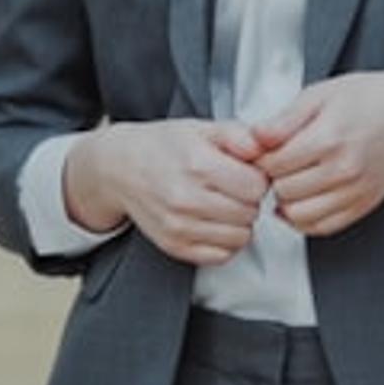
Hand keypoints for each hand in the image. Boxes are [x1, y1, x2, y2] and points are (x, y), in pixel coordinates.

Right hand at [61, 119, 271, 265]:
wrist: (120, 167)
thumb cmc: (163, 146)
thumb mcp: (202, 128)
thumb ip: (238, 135)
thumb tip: (264, 149)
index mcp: (197, 165)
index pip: (256, 186)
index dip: (257, 178)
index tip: (245, 172)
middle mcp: (186, 199)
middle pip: (250, 212)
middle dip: (249, 200)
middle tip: (233, 187)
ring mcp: (179, 226)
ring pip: (240, 238)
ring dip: (239, 222)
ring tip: (223, 204)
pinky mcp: (174, 246)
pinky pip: (221, 256)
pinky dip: (225, 242)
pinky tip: (214, 222)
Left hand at [252, 67, 383, 236]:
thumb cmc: (368, 98)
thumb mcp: (319, 95)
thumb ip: (283, 120)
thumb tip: (253, 138)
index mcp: (329, 138)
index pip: (273, 165)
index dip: (260, 158)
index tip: (262, 151)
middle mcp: (344, 169)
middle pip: (284, 191)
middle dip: (272, 179)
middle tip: (275, 165)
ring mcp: (356, 191)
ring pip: (300, 215)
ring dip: (286, 202)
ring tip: (288, 181)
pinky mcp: (364, 204)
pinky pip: (323, 227)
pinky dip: (304, 220)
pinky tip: (300, 201)